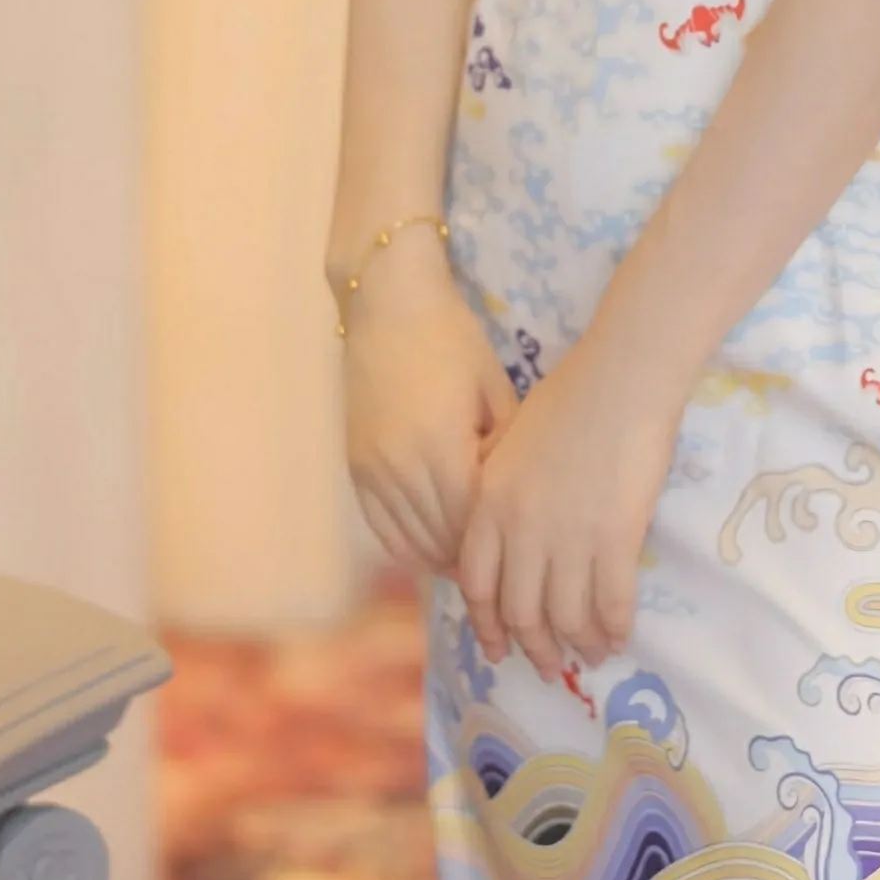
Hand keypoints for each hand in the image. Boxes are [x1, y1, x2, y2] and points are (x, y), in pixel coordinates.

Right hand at [340, 233, 515, 573]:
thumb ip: (504, 447)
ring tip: (477, 571)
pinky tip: (436, 551)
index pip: (471, 524)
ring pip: (408, 541)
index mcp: (439, 447)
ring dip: (442, 560)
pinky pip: (381, 527)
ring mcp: (371, 470)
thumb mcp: (494, 388)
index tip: (525, 561)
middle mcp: (399, 468)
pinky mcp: (355, 467)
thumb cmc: (450, 337)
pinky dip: (409, 547)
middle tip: (509, 578)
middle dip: (475, 562)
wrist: (386, 302)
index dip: (497, 547)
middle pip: (440, 539)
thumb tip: (515, 498)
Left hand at [456, 336, 679, 680]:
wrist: (618, 379)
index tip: (498, 646)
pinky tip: (620, 636)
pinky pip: (611, 602)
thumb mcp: (510, 445)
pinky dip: (614, 627)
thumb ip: (498, 493)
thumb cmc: (567, 398)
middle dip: (534, 648)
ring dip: (578, 645)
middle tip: (546, 666)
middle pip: (521, 612)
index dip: (488, 624)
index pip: (477, 585)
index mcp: (489, 507)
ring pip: (566, 616)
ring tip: (590, 655)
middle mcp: (521, 533)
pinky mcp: (614, 540)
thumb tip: (507, 534)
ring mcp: (568, 540)